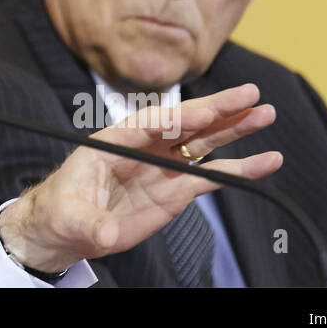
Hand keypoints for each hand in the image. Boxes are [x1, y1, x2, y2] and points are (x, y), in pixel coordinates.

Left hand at [0, 83, 281, 273]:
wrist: (66, 229)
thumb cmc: (60, 211)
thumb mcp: (69, 216)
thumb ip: (90, 222)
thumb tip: (105, 233)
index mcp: (115, 141)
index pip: (151, 123)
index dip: (179, 116)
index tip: (206, 111)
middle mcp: (143, 146)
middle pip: (184, 123)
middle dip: (217, 108)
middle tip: (251, 94)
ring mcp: (162, 165)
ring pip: (203, 141)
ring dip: (234, 128)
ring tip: (266, 114)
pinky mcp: (175, 189)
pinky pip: (212, 176)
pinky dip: (239, 169)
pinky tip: (265, 161)